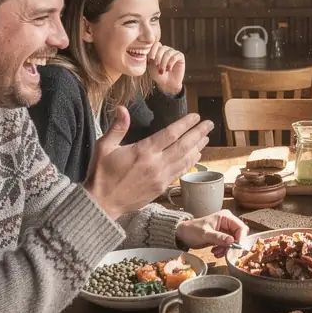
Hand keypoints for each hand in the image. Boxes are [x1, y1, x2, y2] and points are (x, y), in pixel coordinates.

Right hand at [85, 108, 212, 220]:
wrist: (102, 203)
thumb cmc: (101, 174)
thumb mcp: (104, 147)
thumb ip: (117, 127)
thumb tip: (122, 108)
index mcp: (143, 151)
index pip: (171, 134)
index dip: (186, 124)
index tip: (196, 116)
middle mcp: (156, 163)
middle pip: (184, 145)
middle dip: (198, 133)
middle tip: (210, 124)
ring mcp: (161, 177)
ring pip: (185, 159)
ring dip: (198, 147)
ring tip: (206, 137)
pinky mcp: (161, 187)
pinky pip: (180, 172)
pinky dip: (190, 162)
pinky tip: (196, 156)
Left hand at [147, 42, 185, 96]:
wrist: (167, 83)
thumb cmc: (158, 74)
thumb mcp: (151, 65)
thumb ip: (150, 56)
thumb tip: (148, 50)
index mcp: (158, 49)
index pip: (156, 44)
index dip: (153, 51)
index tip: (150, 60)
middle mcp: (166, 49)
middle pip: (162, 48)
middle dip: (158, 58)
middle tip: (157, 66)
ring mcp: (174, 52)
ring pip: (168, 53)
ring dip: (164, 63)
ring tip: (162, 71)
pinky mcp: (180, 56)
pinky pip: (175, 57)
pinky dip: (170, 64)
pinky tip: (168, 69)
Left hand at [175, 210, 248, 252]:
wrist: (184, 235)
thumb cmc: (193, 230)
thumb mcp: (205, 234)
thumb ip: (219, 237)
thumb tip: (232, 241)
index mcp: (226, 217)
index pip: (241, 227)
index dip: (241, 238)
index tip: (237, 248)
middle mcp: (228, 222)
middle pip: (240, 235)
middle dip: (234, 245)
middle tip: (227, 251)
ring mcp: (225, 230)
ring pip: (235, 242)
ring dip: (227, 249)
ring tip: (216, 252)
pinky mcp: (222, 237)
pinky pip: (228, 245)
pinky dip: (223, 250)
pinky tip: (215, 252)